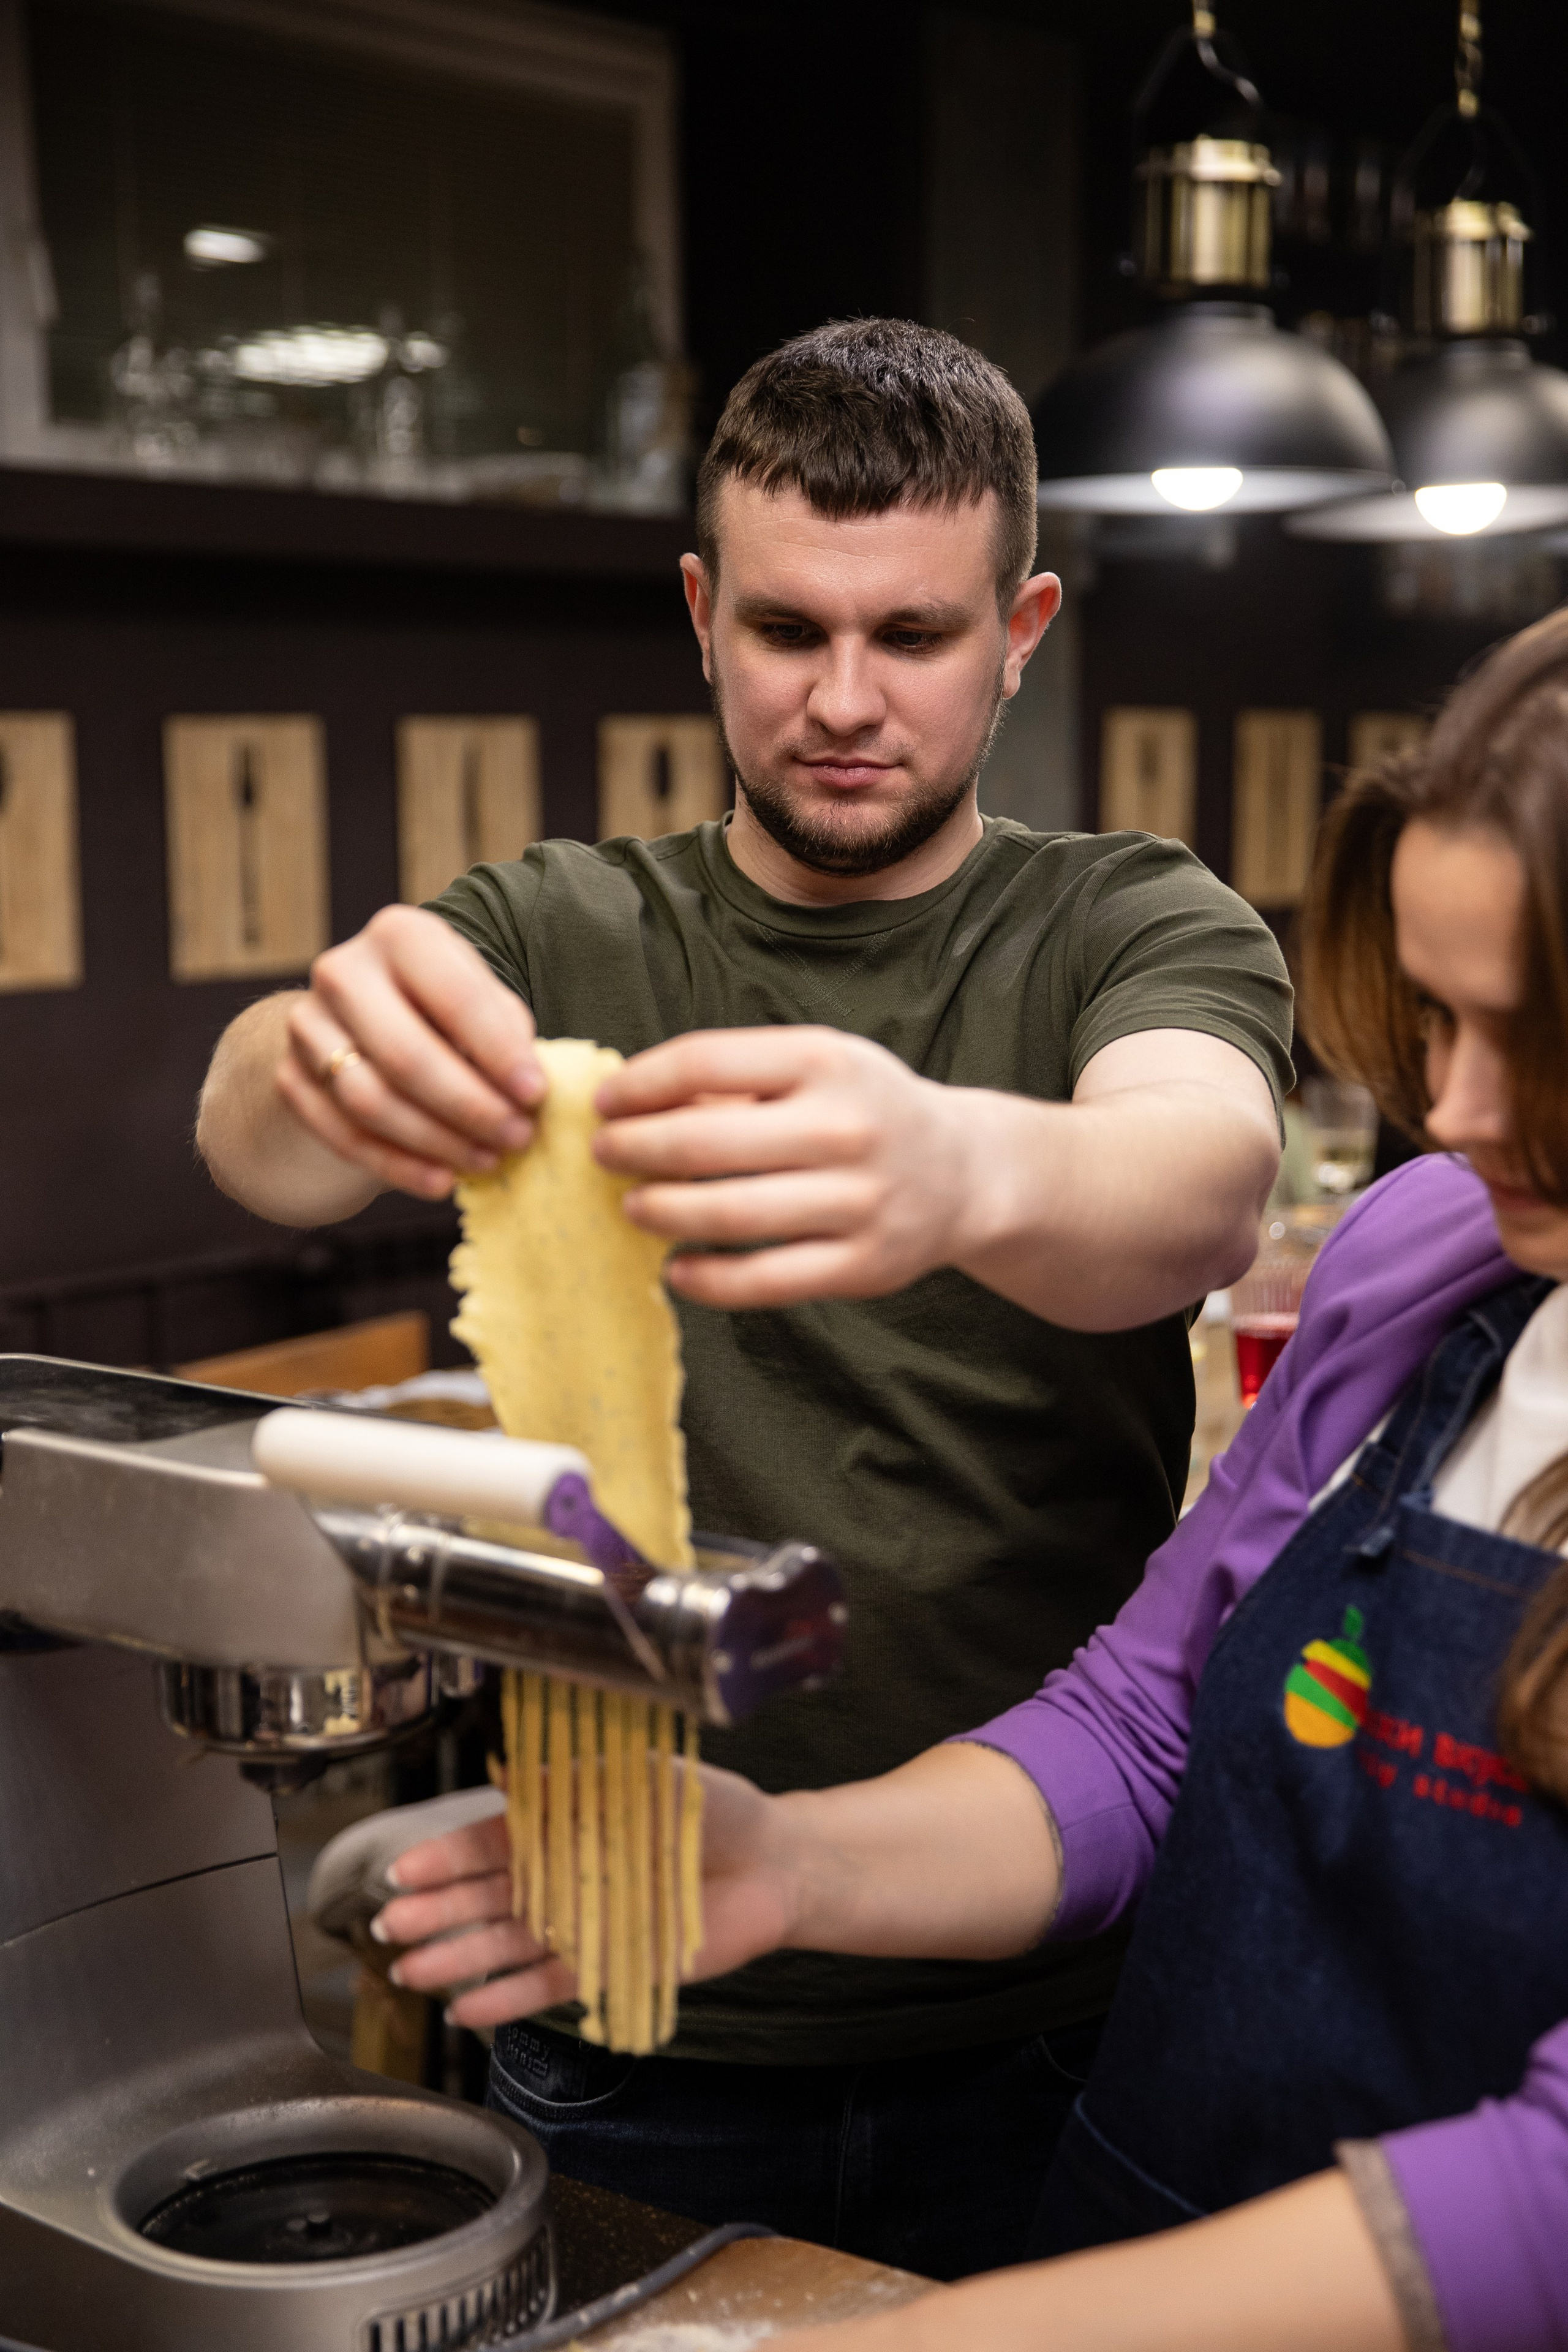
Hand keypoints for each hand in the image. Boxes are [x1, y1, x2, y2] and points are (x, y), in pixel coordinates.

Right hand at [275, 906, 543, 1199]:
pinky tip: (441, 1181)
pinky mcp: (290, 1078)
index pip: (454, 997)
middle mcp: (342, 972)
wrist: (358, 1021)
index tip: (535, 1095)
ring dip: (436, 1141)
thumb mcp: (478, 999)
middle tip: (516, 1137)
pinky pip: (343, 1135)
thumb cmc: (440, 1009)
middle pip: (405, 1055)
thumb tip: (526, 1087)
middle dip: (469, 1106)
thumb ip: (504, 1031)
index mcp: (400, 935)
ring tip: (487, 1160)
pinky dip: (397, 1165)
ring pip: (370, 1101)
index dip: (498, 1052)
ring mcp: (306, 1026)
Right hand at [370, 1762, 800, 2029]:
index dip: (446, 1857)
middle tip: (389, 1924)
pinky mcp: (609, 1963)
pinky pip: (548, 1985)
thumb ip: (579, 1782)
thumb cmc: (712, 1806)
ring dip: (457, 1958)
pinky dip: (507, 2000)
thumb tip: (513, 1780)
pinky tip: (466, 2007)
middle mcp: (567, 1871)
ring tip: (410, 1970)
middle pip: (487, 1895)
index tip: (403, 1869)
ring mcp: (584, 1921)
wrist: (772, 1861)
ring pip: (506, 1944)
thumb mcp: (643, 1774)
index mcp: (566, 1820)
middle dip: (436, 1910)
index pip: (492, 1840)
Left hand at [592, 1026, 983, 1308]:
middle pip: (704, 1142)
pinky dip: (705, 1280)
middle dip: (635, 1150)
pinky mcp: (864, 1266)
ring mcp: (860, 1201)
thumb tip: (631, 1101)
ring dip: (661, 1212)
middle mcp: (846, 1128)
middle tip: (605, 1155)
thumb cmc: (865, 1108)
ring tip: (633, 1206)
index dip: (639, 1085)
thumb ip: (735, 1077)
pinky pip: (763, 1281)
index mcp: (826, 1061)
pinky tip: (676, 1268)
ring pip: (728, 1215)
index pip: (704, 1062)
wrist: (965, 1171)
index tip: (606, 1103)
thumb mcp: (816, 1064)